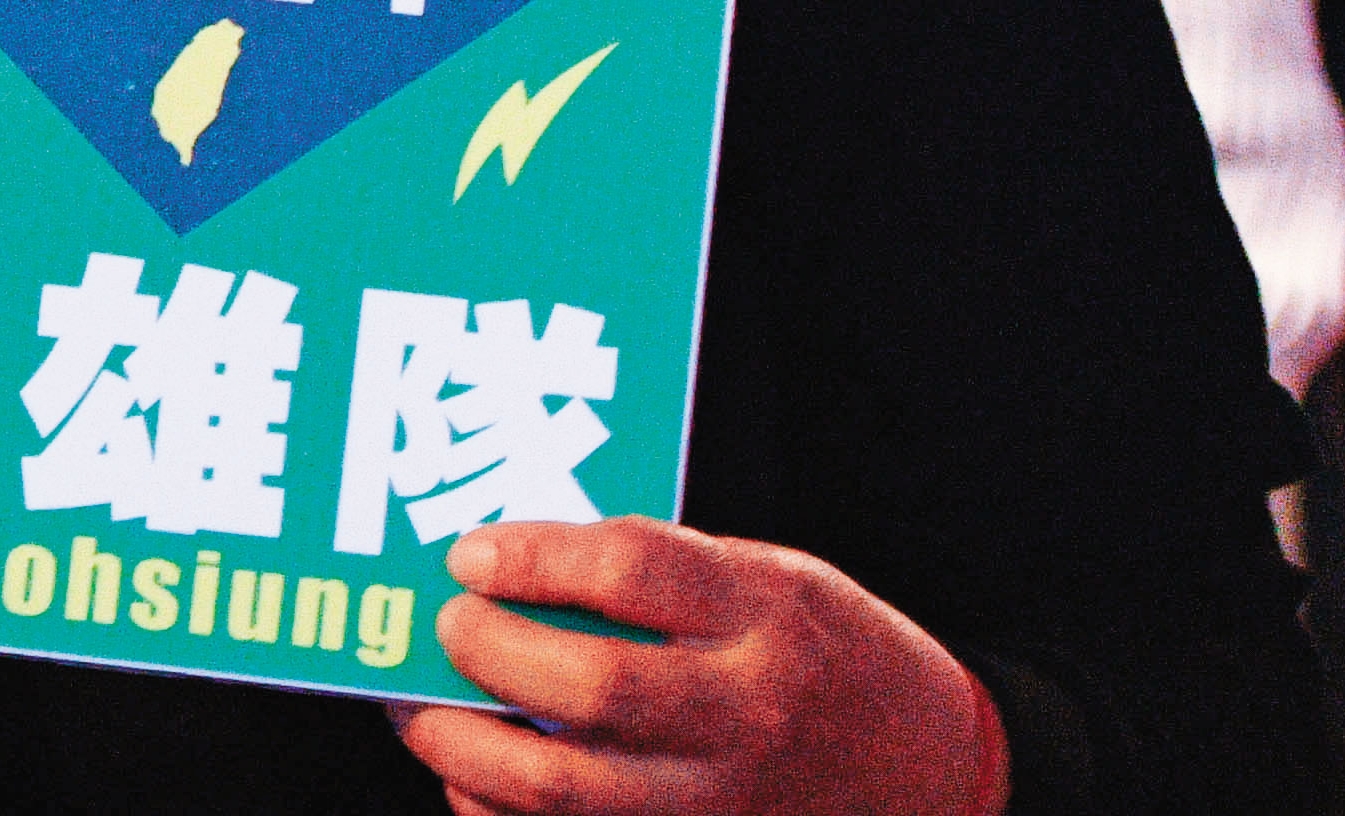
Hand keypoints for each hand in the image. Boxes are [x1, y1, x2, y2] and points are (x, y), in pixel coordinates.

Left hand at [403, 519, 1004, 812]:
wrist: (925, 767)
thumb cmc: (822, 650)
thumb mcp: (765, 576)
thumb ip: (653, 569)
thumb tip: (500, 564)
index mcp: (764, 615)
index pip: (634, 570)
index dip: (534, 557)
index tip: (468, 553)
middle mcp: (746, 713)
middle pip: (592, 688)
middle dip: (486, 653)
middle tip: (440, 626)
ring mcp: (724, 801)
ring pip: (564, 790)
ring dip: (463, 748)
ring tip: (418, 708)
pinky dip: (499, 811)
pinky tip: (471, 775)